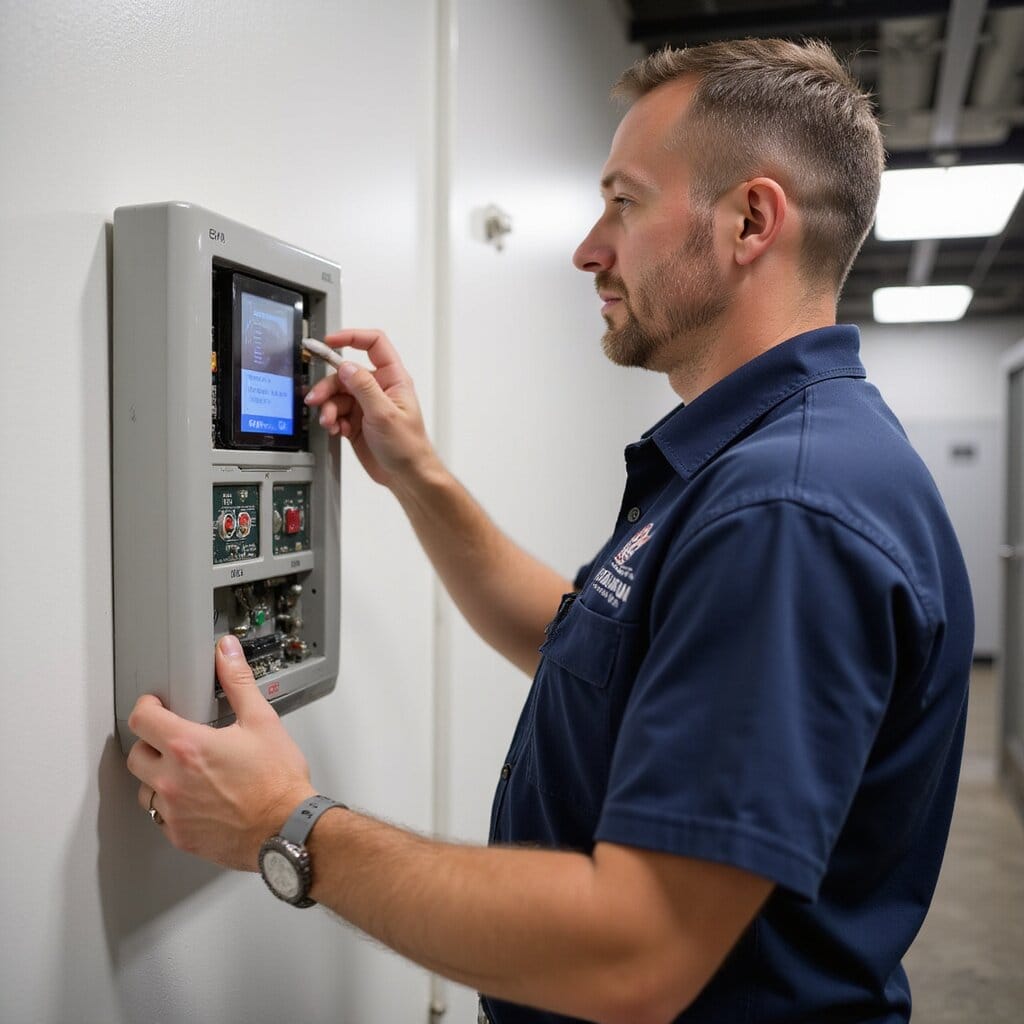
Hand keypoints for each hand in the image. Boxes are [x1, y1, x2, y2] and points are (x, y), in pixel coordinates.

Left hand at [126, 635, 315, 870]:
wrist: (288, 828)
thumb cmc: (277, 781)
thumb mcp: (262, 721)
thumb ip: (238, 682)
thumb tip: (226, 653)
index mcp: (187, 746)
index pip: (141, 719)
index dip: (146, 706)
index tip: (156, 705)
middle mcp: (172, 780)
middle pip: (136, 755)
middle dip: (150, 742)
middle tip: (172, 739)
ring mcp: (173, 811)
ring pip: (145, 789)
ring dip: (159, 777)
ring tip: (186, 772)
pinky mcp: (181, 836)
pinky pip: (161, 817)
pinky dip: (173, 806)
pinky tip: (197, 799)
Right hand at [303, 329, 438, 488]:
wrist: (406, 476)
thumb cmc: (408, 447)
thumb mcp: (384, 414)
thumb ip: (363, 387)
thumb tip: (346, 366)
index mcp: (393, 379)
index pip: (374, 345)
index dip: (352, 337)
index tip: (330, 341)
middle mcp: (379, 389)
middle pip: (345, 374)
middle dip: (328, 386)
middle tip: (316, 399)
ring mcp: (366, 405)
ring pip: (337, 395)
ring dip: (328, 407)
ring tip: (329, 422)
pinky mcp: (356, 421)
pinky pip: (336, 413)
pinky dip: (332, 420)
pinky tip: (336, 430)